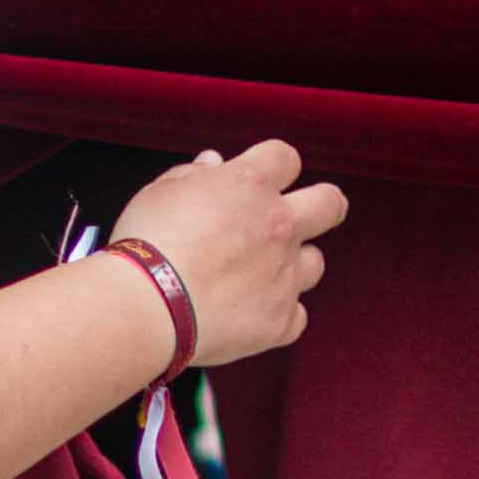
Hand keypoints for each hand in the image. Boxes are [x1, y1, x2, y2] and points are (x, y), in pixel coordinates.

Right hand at [106, 141, 343, 367]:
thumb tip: (213, 165)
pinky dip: (278, 316)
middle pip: (330, 204)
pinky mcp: (280, 320)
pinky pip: (296, 317)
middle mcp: (278, 226)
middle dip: (324, 205)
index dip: (275, 166)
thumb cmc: (148, 244)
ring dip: (295, 265)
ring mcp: (284, 275)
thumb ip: (193, 174)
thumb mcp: (160, 193)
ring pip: (316, 264)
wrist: (148, 304)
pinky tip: (251, 315)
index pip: (285, 158)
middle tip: (308, 215)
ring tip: (260, 275)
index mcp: (250, 186)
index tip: (264, 178)